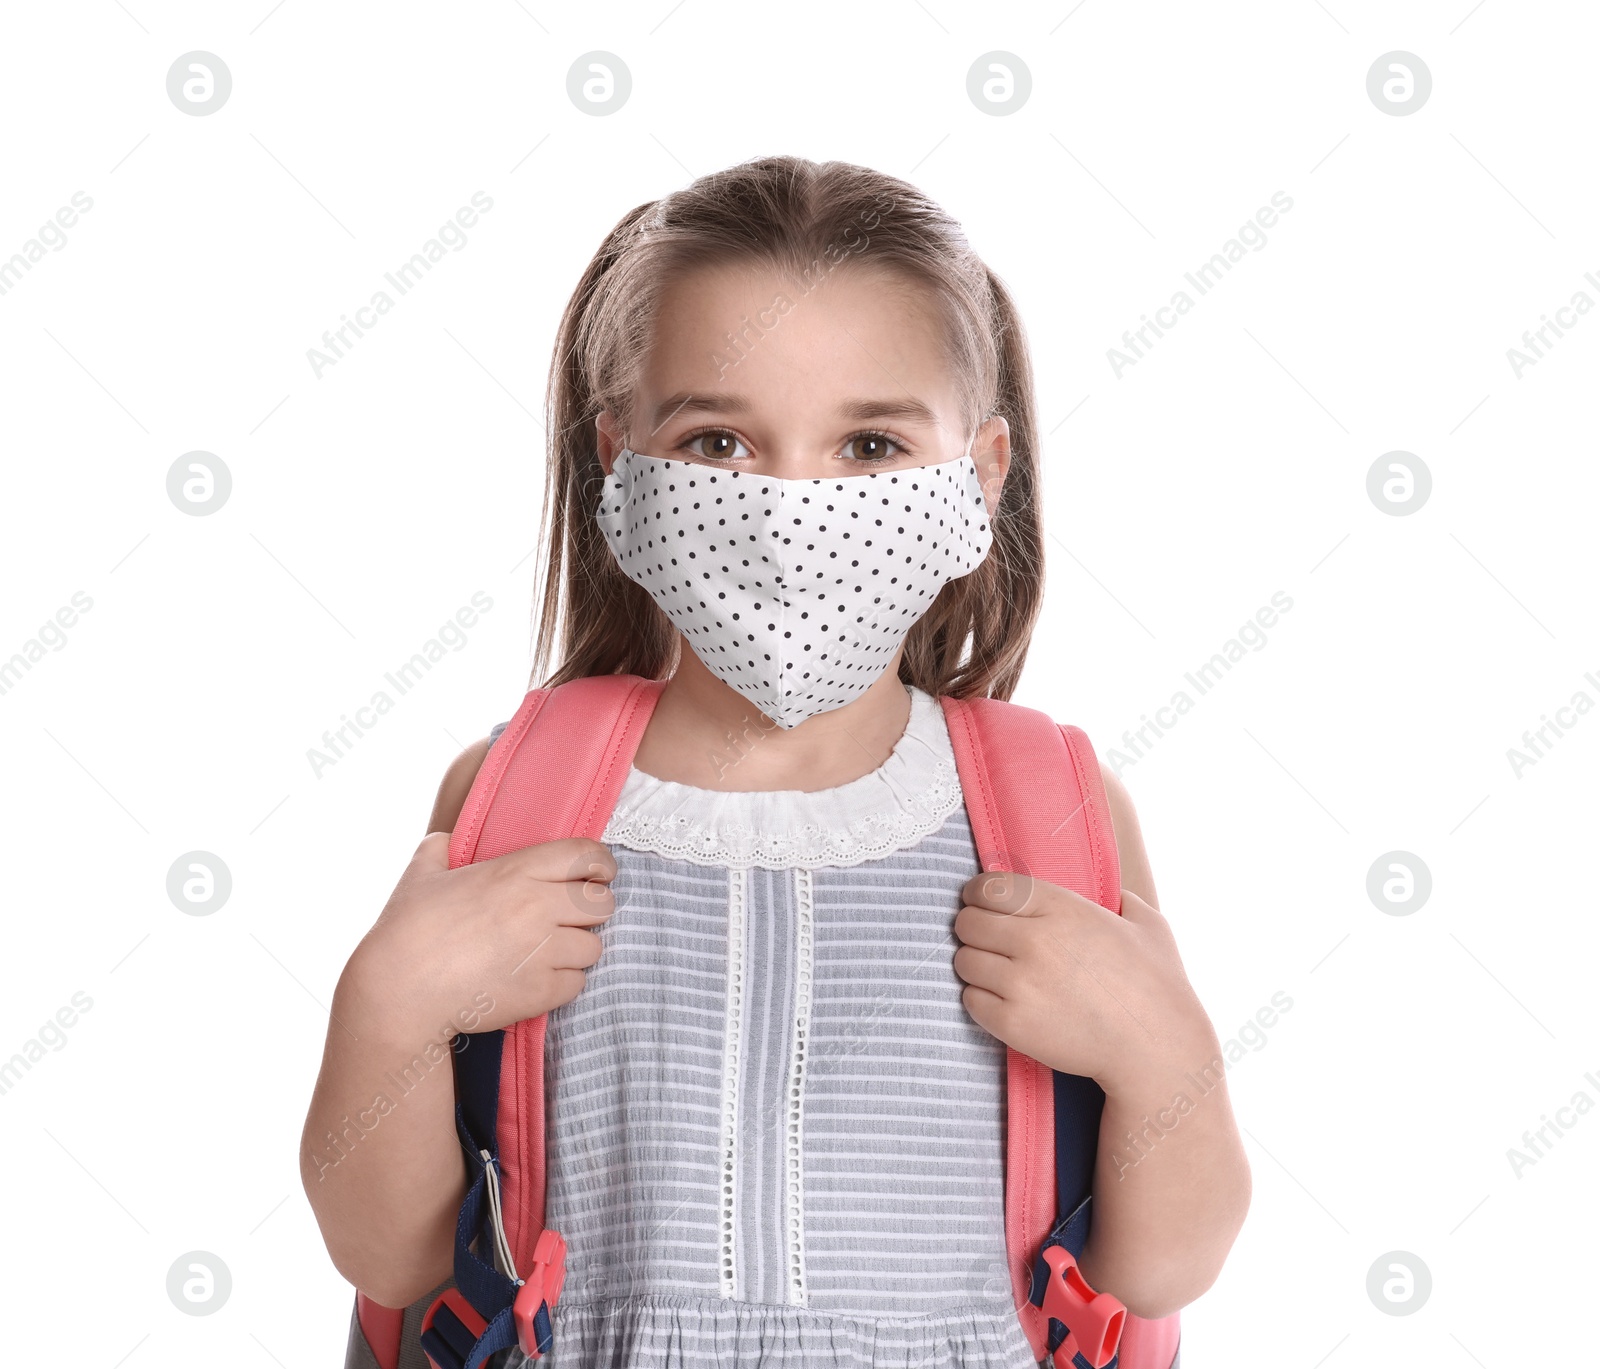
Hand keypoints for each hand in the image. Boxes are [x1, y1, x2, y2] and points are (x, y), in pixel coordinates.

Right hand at [350, 832, 617, 1036]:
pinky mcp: (541, 991)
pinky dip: (563, 983)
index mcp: (515, 871)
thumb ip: (439, 850)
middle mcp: (537, 907)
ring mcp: (542, 951)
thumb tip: (444, 840)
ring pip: (593, 946)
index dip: (600, 863)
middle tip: (571, 917)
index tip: (598, 873)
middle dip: (590, 909)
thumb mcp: (420, 876)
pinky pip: (577, 983)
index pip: (586, 855)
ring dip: (577, 949)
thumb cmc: (406, 932)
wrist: (398, 993)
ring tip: (551, 952)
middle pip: (602, 902)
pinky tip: (539, 980)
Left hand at [952, 871, 1212, 1090]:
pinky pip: (970, 999)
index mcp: (1061, 908)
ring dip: (976, 966)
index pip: (989, 887)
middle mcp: (1034, 939)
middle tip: (991, 943)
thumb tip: (1116, 895)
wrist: (1155, 1048)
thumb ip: (1124, 901)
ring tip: (998, 974)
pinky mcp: (1012, 1021)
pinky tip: (1004, 1002)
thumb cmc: (1156, 986)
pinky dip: (981, 1000)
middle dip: (975, 930)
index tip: (984, 906)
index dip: (981, 895)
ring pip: (964, 960)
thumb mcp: (1147, 925)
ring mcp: (1020, 982)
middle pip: (967, 921)